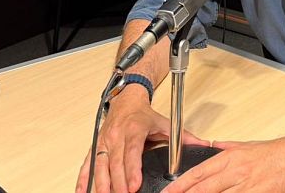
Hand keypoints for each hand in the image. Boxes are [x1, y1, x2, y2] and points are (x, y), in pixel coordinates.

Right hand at [75, 89, 208, 192]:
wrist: (126, 100)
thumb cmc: (143, 114)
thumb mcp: (165, 123)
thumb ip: (182, 136)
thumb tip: (201, 144)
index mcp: (134, 129)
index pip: (132, 152)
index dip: (132, 170)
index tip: (134, 185)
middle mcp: (116, 135)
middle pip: (115, 163)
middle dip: (118, 183)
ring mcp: (104, 141)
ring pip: (100, 165)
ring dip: (102, 184)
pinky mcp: (96, 146)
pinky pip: (88, 164)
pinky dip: (84, 179)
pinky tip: (83, 192)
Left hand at [162, 133, 284, 192]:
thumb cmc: (277, 151)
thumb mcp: (246, 145)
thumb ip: (225, 148)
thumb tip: (209, 148)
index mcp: (230, 157)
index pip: (198, 173)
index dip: (180, 185)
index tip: (168, 192)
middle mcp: (237, 172)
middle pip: (204, 189)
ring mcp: (248, 186)